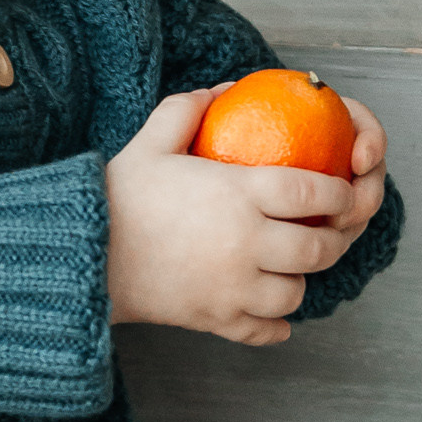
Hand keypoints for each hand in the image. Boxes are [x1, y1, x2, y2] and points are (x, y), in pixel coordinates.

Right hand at [106, 90, 389, 347]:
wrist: (81, 256)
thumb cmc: (117, 197)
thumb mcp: (151, 143)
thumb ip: (187, 109)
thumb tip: (222, 89)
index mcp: (238, 195)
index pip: (312, 193)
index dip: (338, 192)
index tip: (339, 192)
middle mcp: (245, 244)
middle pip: (318, 249)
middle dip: (334, 240)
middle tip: (327, 231)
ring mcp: (232, 288)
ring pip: (295, 294)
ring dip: (299, 281)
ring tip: (287, 268)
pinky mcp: (216, 320)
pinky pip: (264, 332)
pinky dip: (274, 326)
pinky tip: (269, 312)